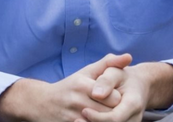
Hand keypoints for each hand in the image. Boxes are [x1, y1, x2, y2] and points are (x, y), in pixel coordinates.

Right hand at [0, 53, 131, 121]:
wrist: (43, 103)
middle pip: (110, 113)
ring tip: (107, 113)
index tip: (119, 96)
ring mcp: (74, 118)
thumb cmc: (70, 86)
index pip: (114, 97)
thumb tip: (130, 57)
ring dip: (108, 119)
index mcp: (84, 85)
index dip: (119, 98)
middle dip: (115, 111)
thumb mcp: (87, 71)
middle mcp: (78, 102)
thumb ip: (109, 63)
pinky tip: (98, 119)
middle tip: (115, 108)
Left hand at [79, 62, 172, 121]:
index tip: (84, 110)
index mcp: (133, 103)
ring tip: (78, 121)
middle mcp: (134, 118)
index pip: (115, 117)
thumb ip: (106, 80)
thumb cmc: (122, 76)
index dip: (98, 117)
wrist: (138, 85)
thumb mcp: (115, 71)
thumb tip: (96, 94)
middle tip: (76, 120)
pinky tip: (86, 120)